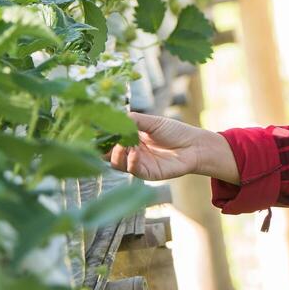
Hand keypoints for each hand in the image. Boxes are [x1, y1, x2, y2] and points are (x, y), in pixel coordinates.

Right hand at [107, 110, 228, 181]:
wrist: (194, 146)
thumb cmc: (175, 131)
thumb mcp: (152, 122)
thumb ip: (133, 120)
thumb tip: (115, 116)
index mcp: (130, 138)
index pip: (110, 139)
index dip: (102, 136)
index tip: (94, 130)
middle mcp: (130, 152)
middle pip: (108, 153)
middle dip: (104, 147)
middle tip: (104, 139)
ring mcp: (137, 164)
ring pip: (117, 163)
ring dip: (117, 153)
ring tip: (123, 144)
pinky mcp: (146, 174)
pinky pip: (132, 170)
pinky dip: (131, 161)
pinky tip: (135, 151)